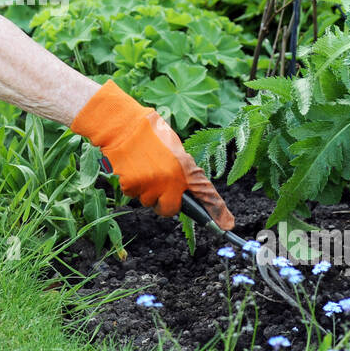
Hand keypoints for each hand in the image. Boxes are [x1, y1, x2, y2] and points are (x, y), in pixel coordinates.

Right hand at [70, 79, 208, 217]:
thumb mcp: (174, 148)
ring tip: (141, 168)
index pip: (205, 193)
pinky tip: (130, 168)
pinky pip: (132, 194)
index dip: (217, 211)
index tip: (227, 225)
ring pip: (148, 201)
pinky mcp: (132, 186)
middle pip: (169, 209)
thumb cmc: (148, 132)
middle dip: (163, 202)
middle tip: (157, 185)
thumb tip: (185, 186)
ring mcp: (151, 185)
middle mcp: (171, 180)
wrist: (122, 125)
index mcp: (185, 168)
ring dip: (145, 191)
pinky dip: (131, 185)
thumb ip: (182, 169)